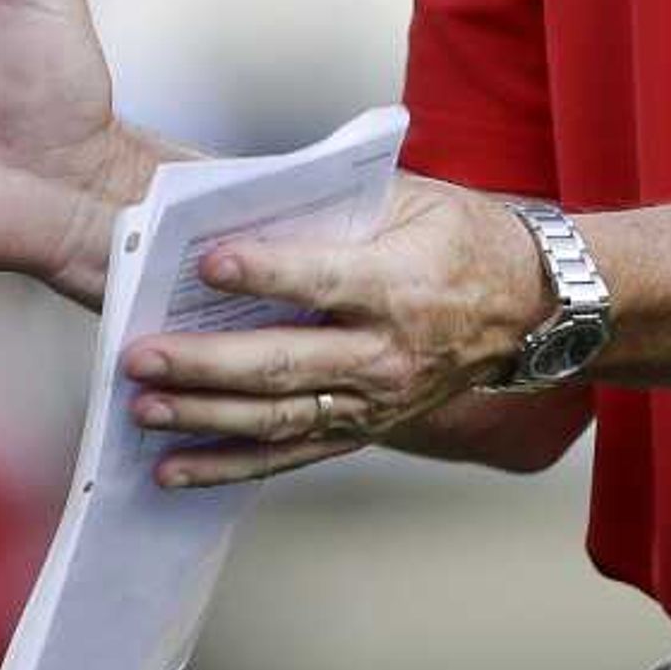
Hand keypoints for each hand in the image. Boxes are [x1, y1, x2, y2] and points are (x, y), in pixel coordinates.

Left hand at [119, 175, 554, 486]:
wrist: (530, 309)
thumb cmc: (464, 240)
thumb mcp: (410, 200)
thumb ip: (333, 202)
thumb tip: (244, 200)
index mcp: (398, 284)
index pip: (320, 281)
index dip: (263, 273)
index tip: (205, 264)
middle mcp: (386, 354)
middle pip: (284, 364)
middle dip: (205, 364)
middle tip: (141, 356)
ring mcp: (375, 402)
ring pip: (278, 418)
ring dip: (204, 417)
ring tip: (142, 407)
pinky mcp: (364, 430)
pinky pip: (289, 456)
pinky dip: (228, 467)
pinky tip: (173, 469)